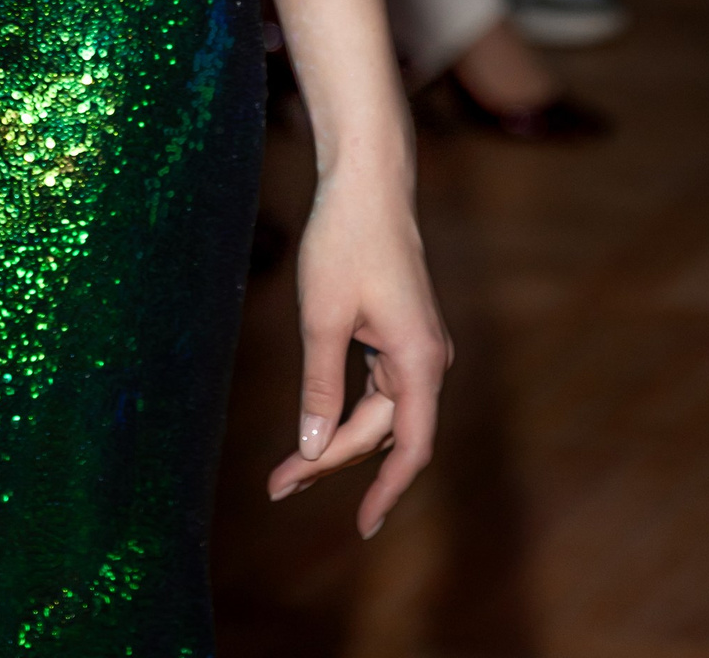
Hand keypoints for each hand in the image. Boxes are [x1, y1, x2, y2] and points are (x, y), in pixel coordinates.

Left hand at [267, 160, 449, 536]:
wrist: (366, 181)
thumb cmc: (344, 241)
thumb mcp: (323, 318)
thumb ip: (319, 386)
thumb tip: (310, 446)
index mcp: (420, 361)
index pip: (411, 447)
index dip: (387, 492)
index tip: (361, 528)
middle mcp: (427, 359)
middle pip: (383, 430)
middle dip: (332, 459)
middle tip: (280, 485)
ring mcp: (415, 346)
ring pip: (377, 410)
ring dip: (336, 436)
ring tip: (287, 467)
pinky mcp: (398, 332)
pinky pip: (375, 386)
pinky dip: (344, 406)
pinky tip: (314, 422)